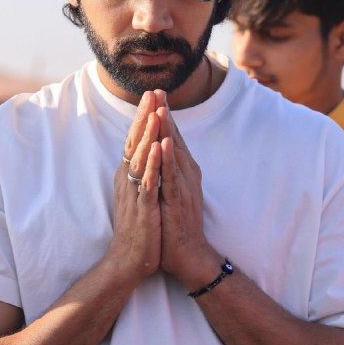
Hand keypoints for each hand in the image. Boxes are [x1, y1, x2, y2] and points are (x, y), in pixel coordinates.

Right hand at [105, 91, 163, 285]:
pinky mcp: (142, 207)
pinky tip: (157, 148)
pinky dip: (152, 163)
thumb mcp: (138, 194)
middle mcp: (128, 179)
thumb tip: (141, 152)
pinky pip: (147, 181)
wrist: (128, 261)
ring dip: (148, 134)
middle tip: (151, 92)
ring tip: (155, 112)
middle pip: (135, 142)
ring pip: (140, 158)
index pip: (136, 140)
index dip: (143, 117)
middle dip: (144, 116)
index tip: (152, 95)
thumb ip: (138, 173)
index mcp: (129, 175)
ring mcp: (134, 192)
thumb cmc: (138, 227)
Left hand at [155, 95, 211, 289]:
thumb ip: (167, 172)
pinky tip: (164, 144)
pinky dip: (168, 159)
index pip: (171, 138)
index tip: (155, 95)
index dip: (163, 116)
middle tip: (157, 90)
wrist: (188, 254)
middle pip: (173, 138)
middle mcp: (185, 173)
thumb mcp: (170, 192)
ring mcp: (183, 185)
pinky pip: (172, 176)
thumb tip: (159, 154)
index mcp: (181, 171)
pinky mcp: (179, 200)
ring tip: (160, 108)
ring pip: (174, 152)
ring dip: (167, 130)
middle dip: (164, 114)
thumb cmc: (176, 225)